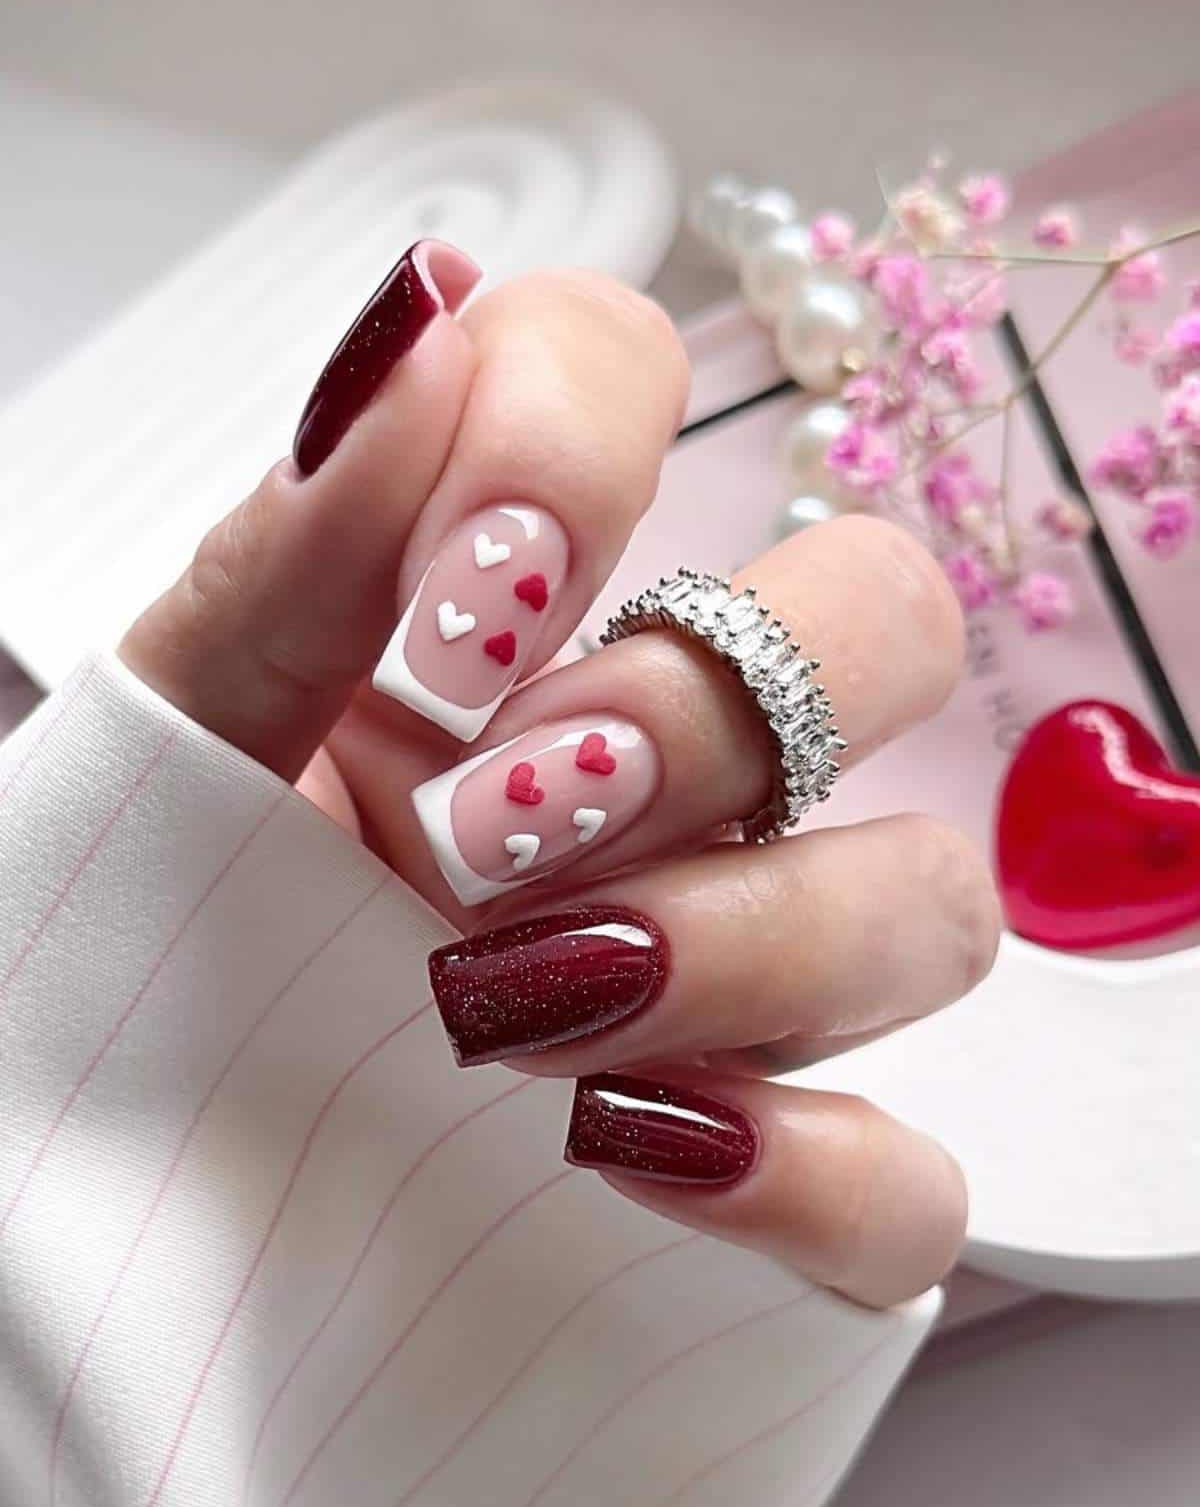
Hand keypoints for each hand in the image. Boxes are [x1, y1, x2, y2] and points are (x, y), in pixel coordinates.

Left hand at [121, 240, 998, 1309]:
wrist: (124, 1179)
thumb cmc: (161, 938)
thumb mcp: (186, 748)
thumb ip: (296, 551)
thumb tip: (418, 320)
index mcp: (513, 624)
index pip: (634, 384)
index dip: (576, 446)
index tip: (452, 614)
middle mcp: (664, 775)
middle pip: (880, 619)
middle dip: (701, 713)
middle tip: (494, 829)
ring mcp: (744, 978)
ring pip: (927, 904)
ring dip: (744, 943)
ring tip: (511, 1014)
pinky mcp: (771, 1180)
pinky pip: (910, 1186)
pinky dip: (805, 1177)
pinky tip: (626, 1155)